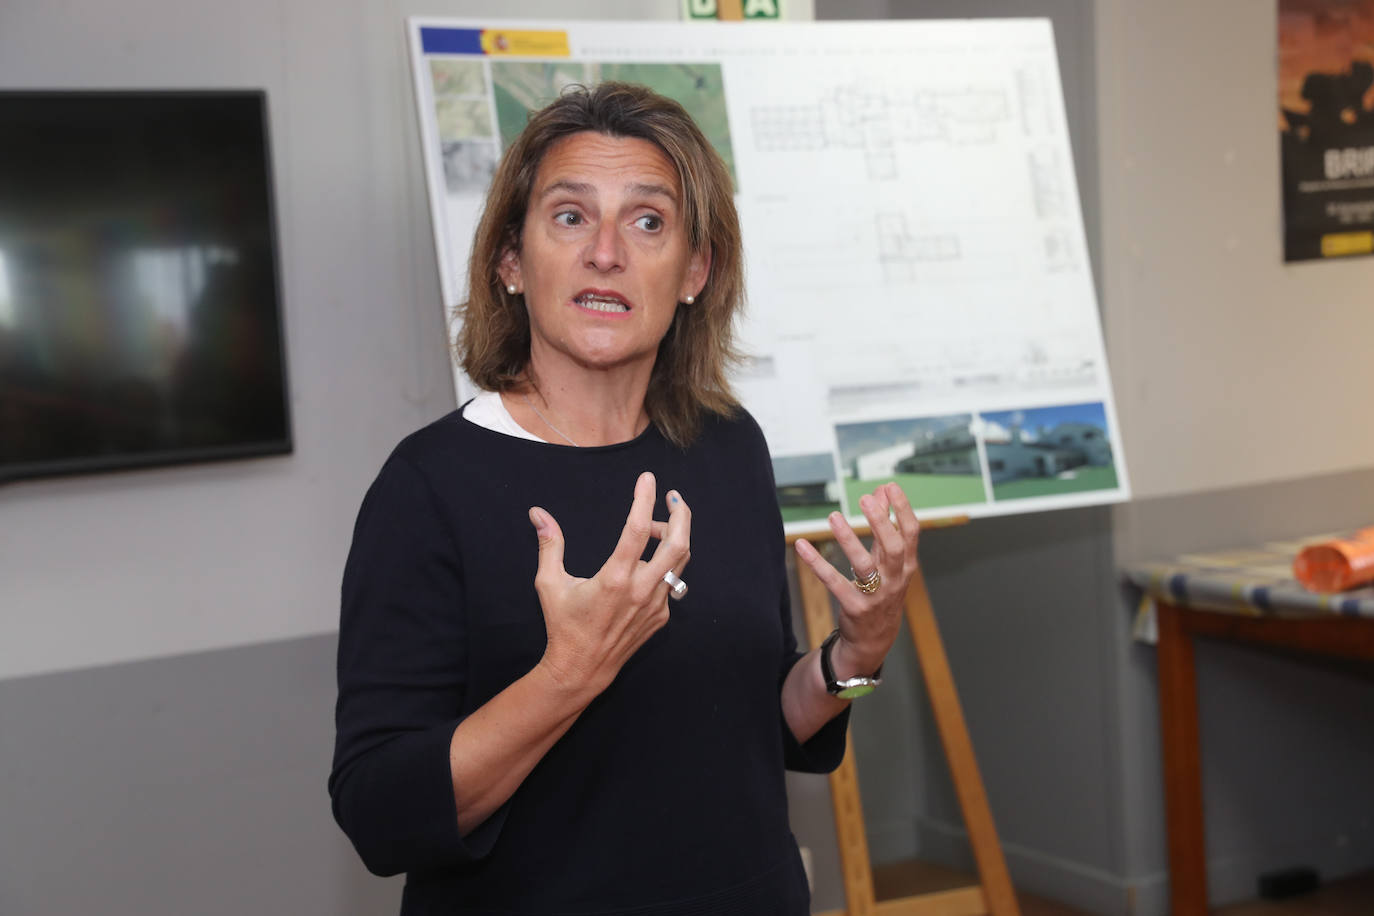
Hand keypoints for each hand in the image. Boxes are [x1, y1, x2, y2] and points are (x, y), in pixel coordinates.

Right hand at [527, 471, 690, 697]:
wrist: (582, 669)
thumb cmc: (563, 626)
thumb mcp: (549, 584)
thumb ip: (549, 545)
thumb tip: (538, 513)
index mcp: (615, 578)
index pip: (638, 529)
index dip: (644, 499)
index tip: (648, 479)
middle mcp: (641, 590)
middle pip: (678, 544)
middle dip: (681, 514)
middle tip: (674, 497)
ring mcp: (656, 606)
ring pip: (679, 563)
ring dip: (672, 539)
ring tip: (654, 528)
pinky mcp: (661, 617)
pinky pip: (670, 584)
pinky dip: (663, 566)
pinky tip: (647, 563)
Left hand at [794, 482, 919, 676]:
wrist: (874, 639)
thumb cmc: (882, 590)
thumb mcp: (888, 560)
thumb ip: (886, 525)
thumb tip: (882, 491)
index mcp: (906, 565)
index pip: (910, 533)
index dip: (902, 509)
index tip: (890, 486)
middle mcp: (894, 579)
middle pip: (892, 547)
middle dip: (880, 522)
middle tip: (865, 498)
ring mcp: (875, 595)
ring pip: (863, 565)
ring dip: (849, 540)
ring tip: (834, 516)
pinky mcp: (854, 607)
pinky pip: (834, 582)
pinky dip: (817, 564)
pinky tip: (802, 546)